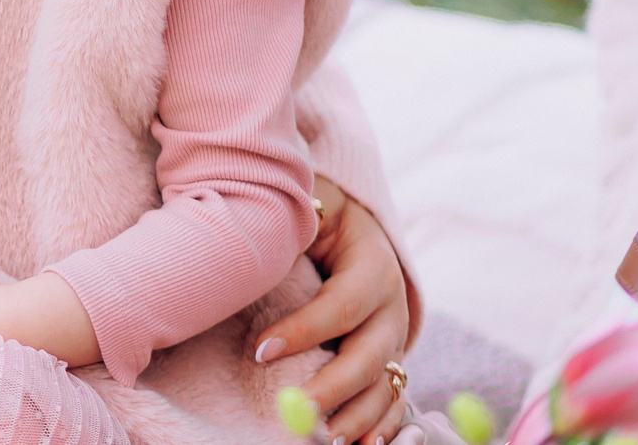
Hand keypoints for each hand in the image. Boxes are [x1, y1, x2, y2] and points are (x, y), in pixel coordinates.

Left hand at [254, 181, 412, 444]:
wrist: (351, 225)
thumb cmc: (316, 221)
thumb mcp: (305, 216)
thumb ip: (284, 234)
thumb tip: (240, 247)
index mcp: (374, 264)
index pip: (341, 304)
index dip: (304, 330)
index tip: (259, 350)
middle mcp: (393, 306)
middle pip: (369, 353)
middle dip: (333, 386)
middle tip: (297, 409)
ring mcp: (397, 338)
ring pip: (385, 384)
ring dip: (359, 416)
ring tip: (327, 438)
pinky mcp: (393, 360)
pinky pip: (394, 399)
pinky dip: (382, 426)